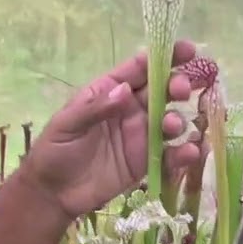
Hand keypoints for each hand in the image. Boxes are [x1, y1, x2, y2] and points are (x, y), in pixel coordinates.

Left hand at [19, 40, 203, 219]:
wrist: (53, 193)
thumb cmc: (55, 151)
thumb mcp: (67, 124)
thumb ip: (95, 108)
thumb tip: (125, 90)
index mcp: (109, 91)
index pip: (140, 68)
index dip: (164, 56)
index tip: (188, 50)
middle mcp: (130, 110)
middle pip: (161, 91)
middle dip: (176, 86)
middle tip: (180, 90)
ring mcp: (140, 136)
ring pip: (169, 120)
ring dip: (177, 119)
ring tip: (170, 126)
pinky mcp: (146, 163)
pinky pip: (170, 155)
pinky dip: (184, 152)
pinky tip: (189, 152)